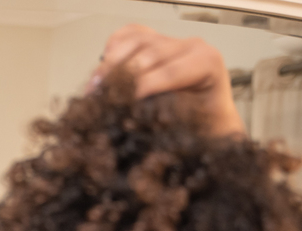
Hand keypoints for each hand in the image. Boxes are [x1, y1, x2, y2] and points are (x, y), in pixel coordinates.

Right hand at [91, 25, 245, 136]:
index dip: (141, 88)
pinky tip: (104, 70)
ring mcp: (170, 40)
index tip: (118, 105)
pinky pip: (129, 34)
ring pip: (135, 40)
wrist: (207, 113)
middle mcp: (189, 46)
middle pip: (148, 53)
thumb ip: (163, 119)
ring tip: (94, 87)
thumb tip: (128, 122)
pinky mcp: (154, 39)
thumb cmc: (200, 122)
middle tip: (99, 99)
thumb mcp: (187, 125)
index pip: (169, 72)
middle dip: (121, 77)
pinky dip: (112, 48)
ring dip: (110, 63)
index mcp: (206, 63)